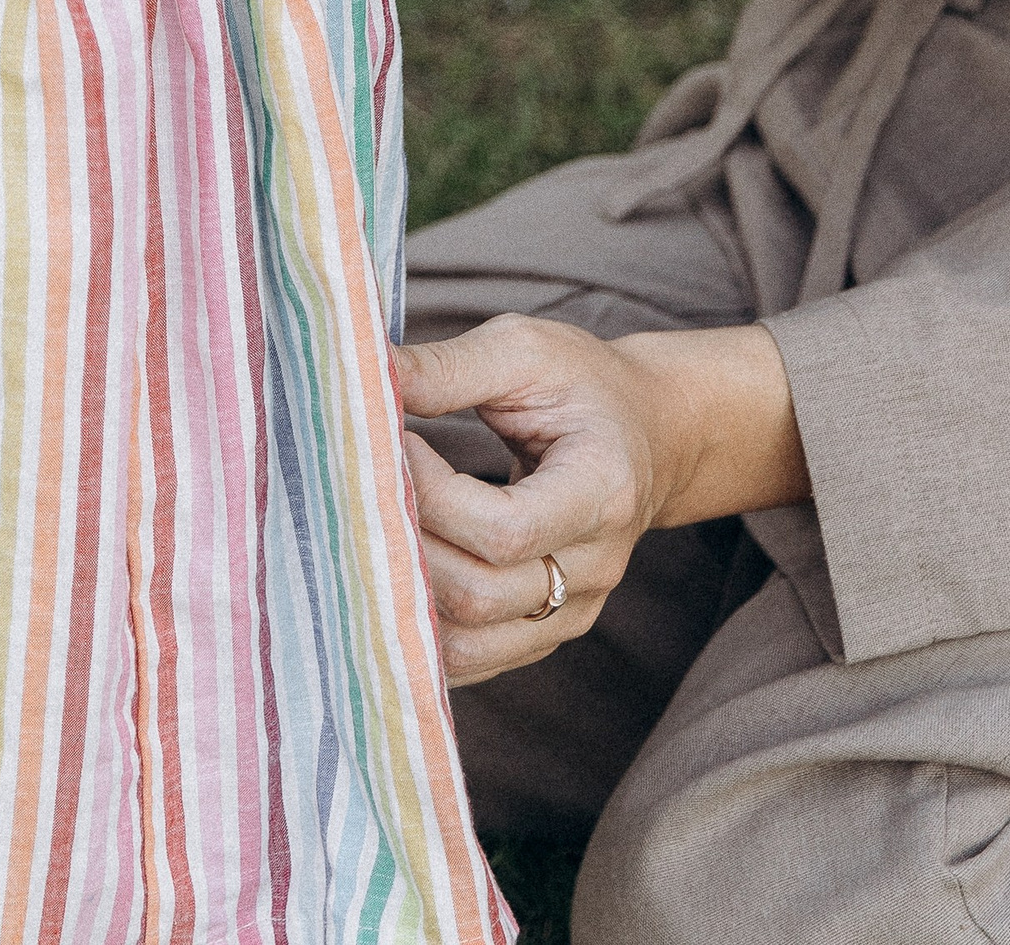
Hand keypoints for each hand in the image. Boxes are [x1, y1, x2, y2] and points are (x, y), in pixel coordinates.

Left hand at [394, 314, 806, 685]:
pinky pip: (469, 659)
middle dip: (408, 543)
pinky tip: (397, 568)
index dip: (434, 496)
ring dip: (405, 591)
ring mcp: (573, 610)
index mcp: (604, 489)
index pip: (506, 531)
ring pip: (467, 643)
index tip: (397, 441)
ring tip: (380, 527)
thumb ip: (449, 368)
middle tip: (372, 486)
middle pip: (479, 594)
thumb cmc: (582, 384)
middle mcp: (597, 565)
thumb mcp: (525, 350)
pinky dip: (420, 626)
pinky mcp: (546, 632)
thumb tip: (366, 378)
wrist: (644, 431)